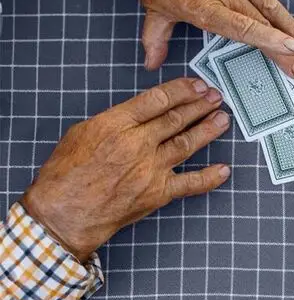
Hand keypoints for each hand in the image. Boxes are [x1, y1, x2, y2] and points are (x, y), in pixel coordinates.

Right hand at [20, 78, 230, 262]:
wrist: (62, 215)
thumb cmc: (66, 174)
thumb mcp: (82, 133)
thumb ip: (116, 120)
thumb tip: (142, 112)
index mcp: (116, 125)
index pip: (158, 100)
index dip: (182, 90)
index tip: (197, 85)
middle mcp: (137, 145)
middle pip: (176, 119)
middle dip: (200, 105)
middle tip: (216, 97)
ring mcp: (150, 169)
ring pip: (187, 144)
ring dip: (208, 130)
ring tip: (223, 119)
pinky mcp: (158, 194)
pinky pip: (191, 184)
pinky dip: (210, 177)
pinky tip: (224, 169)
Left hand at [111, 0, 293, 77]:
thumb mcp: (152, 9)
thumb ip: (156, 39)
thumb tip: (151, 64)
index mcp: (199, 3)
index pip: (242, 27)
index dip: (269, 40)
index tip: (292, 51)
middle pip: (262, 20)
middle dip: (285, 47)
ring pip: (267, 1)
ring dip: (289, 26)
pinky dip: (267, 4)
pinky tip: (279, 21)